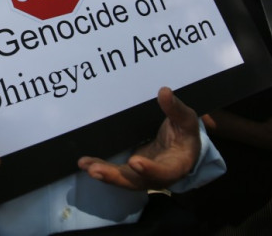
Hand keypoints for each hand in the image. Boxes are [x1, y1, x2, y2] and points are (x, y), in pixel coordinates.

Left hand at [78, 87, 199, 189]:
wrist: (182, 147)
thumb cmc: (185, 133)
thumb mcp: (186, 121)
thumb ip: (176, 109)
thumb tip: (164, 91)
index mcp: (176, 165)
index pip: (165, 172)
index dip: (150, 169)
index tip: (135, 161)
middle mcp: (158, 176)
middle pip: (137, 181)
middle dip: (115, 176)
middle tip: (96, 170)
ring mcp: (142, 175)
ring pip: (122, 178)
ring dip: (104, 174)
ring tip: (86, 166)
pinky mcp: (130, 171)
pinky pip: (115, 171)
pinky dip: (100, 168)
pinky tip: (85, 163)